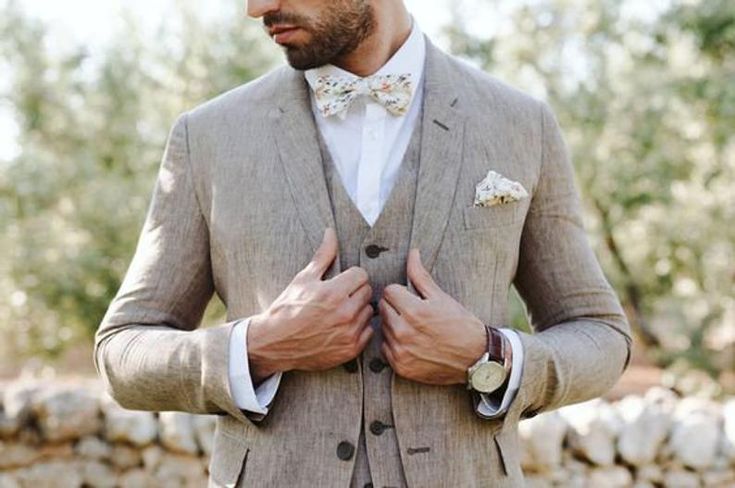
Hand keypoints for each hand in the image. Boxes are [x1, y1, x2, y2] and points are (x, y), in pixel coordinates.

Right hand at [247, 228, 373, 382]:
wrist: (275, 343)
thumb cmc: (288, 308)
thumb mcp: (303, 279)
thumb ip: (323, 255)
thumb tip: (330, 232)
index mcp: (333, 292)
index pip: (361, 274)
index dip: (350, 276)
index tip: (340, 282)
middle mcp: (344, 313)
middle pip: (367, 291)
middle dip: (355, 291)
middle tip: (338, 297)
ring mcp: (348, 333)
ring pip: (369, 311)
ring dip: (358, 310)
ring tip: (339, 312)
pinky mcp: (350, 349)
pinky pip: (368, 331)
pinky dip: (359, 329)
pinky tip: (342, 327)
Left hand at [379, 248, 485, 384]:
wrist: (475, 359)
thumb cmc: (460, 325)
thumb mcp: (441, 297)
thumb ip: (420, 275)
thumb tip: (412, 253)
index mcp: (414, 311)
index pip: (389, 291)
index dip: (400, 291)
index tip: (412, 297)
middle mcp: (404, 332)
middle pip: (383, 308)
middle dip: (395, 306)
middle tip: (414, 312)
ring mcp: (401, 351)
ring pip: (383, 327)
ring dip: (394, 325)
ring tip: (414, 328)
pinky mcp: (400, 366)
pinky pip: (384, 348)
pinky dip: (394, 344)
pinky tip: (412, 343)